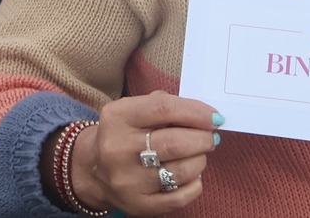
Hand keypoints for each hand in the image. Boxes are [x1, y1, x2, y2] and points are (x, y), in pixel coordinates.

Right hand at [69, 90, 219, 214]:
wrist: (93, 170)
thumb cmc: (123, 134)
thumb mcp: (133, 109)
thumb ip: (164, 105)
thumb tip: (204, 114)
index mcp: (117, 118)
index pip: (163, 108)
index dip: (195, 112)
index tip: (216, 117)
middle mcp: (118, 149)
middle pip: (174, 142)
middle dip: (202, 139)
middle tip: (211, 137)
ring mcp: (127, 181)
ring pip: (180, 171)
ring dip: (200, 160)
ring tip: (199, 154)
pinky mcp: (138, 205)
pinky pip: (179, 197)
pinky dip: (195, 184)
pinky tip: (192, 175)